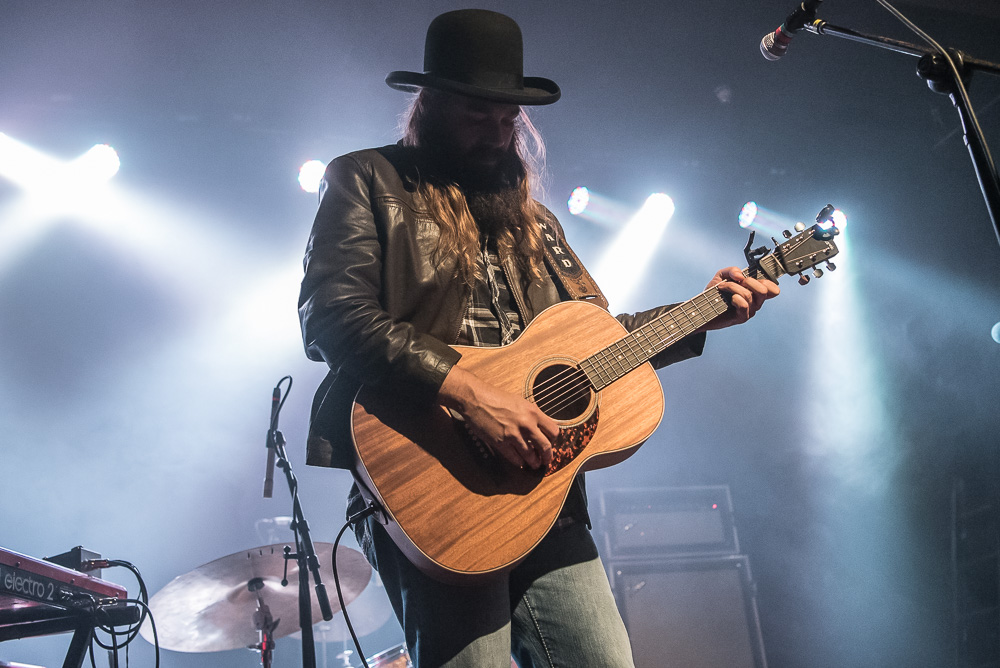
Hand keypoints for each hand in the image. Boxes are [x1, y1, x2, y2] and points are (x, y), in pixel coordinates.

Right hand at [438, 366, 558, 469]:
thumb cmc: (496, 398)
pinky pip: (515, 458)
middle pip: (545, 447)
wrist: (476, 399)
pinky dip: (519, 462)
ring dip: (533, 462)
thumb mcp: (520, 402)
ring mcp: (513, 434)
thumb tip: (541, 428)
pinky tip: (520, 462)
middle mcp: (526, 424)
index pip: (553, 431)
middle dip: (547, 457)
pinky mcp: (501, 443)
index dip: (553, 440)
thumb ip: (532, 415)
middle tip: (546, 460)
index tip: (550, 444)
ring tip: (533, 464)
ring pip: (531, 456)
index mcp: (533, 412)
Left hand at [698, 266, 779, 331]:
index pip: (773, 288)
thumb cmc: (714, 293)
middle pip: (764, 290)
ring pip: (749, 295)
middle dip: (749, 281)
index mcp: (755, 291)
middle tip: (736, 281)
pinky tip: (729, 299)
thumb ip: (732, 270)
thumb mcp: (721, 276)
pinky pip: (744, 305)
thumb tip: (740, 275)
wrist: (701, 309)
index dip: (769, 281)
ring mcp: (750, 311)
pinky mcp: (741, 318)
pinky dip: (735, 298)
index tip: (754, 276)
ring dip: (733, 287)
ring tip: (722, 287)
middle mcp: (755, 302)